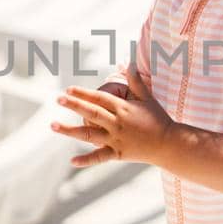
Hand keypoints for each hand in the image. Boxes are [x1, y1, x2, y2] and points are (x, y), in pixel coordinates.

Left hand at [50, 66, 173, 169]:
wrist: (169, 144)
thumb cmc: (158, 119)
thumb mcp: (147, 97)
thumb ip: (135, 80)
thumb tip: (127, 62)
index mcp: (123, 108)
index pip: (100, 98)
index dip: (84, 93)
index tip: (69, 89)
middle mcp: (117, 123)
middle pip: (92, 112)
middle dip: (74, 105)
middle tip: (58, 99)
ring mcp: (116, 139)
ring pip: (89, 134)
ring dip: (69, 130)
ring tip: (52, 125)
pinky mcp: (118, 154)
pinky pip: (100, 157)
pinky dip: (86, 160)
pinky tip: (71, 161)